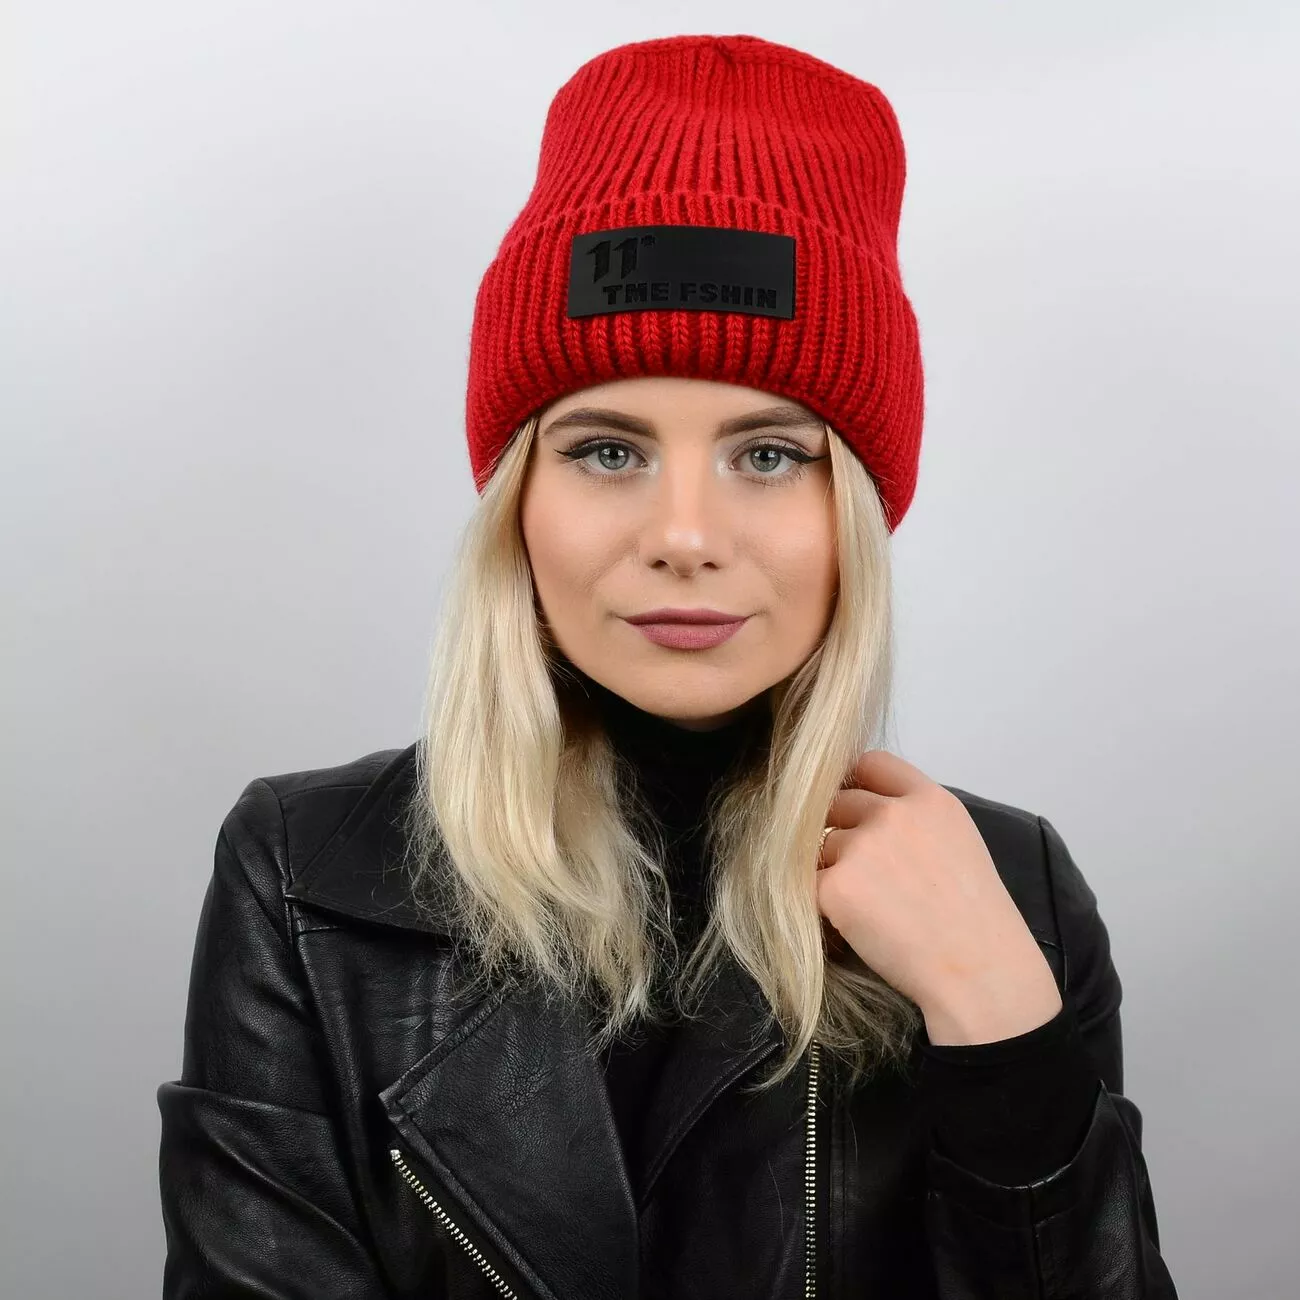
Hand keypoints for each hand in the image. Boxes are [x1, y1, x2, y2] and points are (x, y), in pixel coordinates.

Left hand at [815, 750, 1063, 1045]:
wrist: (979, 973)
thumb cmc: (975, 921)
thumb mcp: (960, 844)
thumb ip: (917, 818)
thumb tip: (871, 810)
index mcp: (930, 800)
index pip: (872, 764)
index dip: (856, 783)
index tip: (853, 805)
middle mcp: (894, 815)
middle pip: (838, 802)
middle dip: (842, 831)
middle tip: (863, 872)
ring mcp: (862, 848)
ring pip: (822, 845)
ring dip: (833, 870)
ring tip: (869, 907)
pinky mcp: (836, 886)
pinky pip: (811, 884)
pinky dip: (824, 905)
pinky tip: (854, 926)